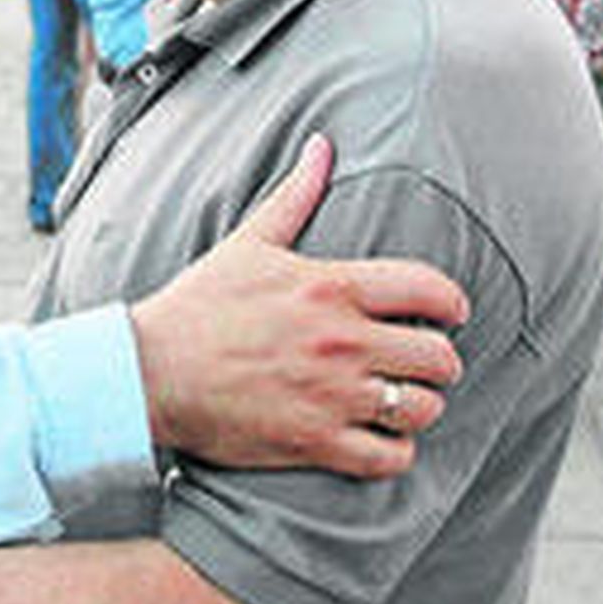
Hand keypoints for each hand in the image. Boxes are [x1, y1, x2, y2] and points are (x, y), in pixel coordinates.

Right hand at [131, 134, 468, 478]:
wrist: (150, 371)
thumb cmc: (197, 306)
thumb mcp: (248, 243)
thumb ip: (295, 196)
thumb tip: (322, 146)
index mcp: (329, 287)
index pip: (430, 290)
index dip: (452, 303)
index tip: (449, 312)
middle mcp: (341, 341)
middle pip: (438, 356)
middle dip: (437, 358)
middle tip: (420, 359)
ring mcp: (331, 395)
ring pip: (423, 408)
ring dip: (418, 404)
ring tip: (400, 398)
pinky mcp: (317, 441)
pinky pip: (392, 457)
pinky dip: (394, 450)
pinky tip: (378, 437)